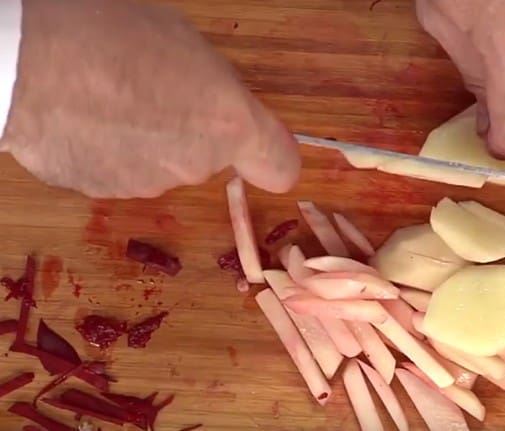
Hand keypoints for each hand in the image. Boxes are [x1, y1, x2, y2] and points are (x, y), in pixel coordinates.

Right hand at [0, 0, 299, 197]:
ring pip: (163, 166)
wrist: (23, 63)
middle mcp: (196, 166)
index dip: (269, 157)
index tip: (256, 145)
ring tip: (109, 98)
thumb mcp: (183, 42)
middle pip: (210, 159)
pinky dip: (110, 153)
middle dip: (193, 132)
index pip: (279, 167)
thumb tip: (211, 106)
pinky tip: (83, 118)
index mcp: (228, 124)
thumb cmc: (110, 31)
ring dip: (149, 142)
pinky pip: (121, 171)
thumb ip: (214, 89)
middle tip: (156, 91)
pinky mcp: (102, 194)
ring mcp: (147, 186)